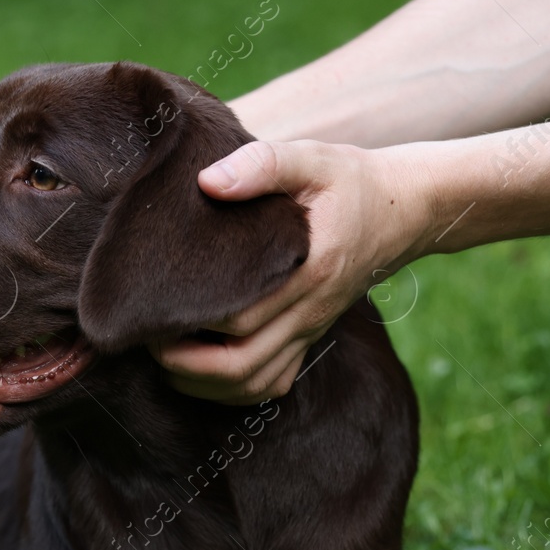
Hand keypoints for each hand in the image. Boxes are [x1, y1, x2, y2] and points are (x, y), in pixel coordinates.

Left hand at [151, 139, 425, 402]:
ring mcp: (310, 331)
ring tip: (163, 358)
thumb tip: (208, 182)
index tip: (150, 304)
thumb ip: (264, 164)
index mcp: (309, 270)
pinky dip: (230, 390)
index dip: (188, 321)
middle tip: (144, 336)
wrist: (405, 210)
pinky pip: (269, 385)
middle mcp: (310, 311)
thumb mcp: (314, 159)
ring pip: (252, 384)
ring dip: (202, 384)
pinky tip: (198, 372)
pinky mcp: (308, 338)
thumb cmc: (350, 182)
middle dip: (183, 361)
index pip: (237, 317)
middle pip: (238, 365)